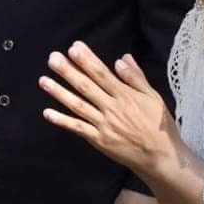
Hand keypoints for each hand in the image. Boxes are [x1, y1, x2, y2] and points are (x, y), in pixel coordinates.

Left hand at [39, 41, 179, 172]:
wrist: (160, 157)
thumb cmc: (159, 124)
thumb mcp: (153, 97)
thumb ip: (136, 78)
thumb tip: (121, 59)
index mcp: (125, 95)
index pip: (102, 74)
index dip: (87, 60)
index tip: (74, 47)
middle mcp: (111, 108)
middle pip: (86, 87)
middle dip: (68, 71)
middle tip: (52, 58)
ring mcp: (103, 125)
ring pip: (77, 105)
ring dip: (59, 92)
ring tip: (43, 80)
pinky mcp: (98, 140)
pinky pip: (78, 128)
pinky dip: (62, 121)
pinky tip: (47, 112)